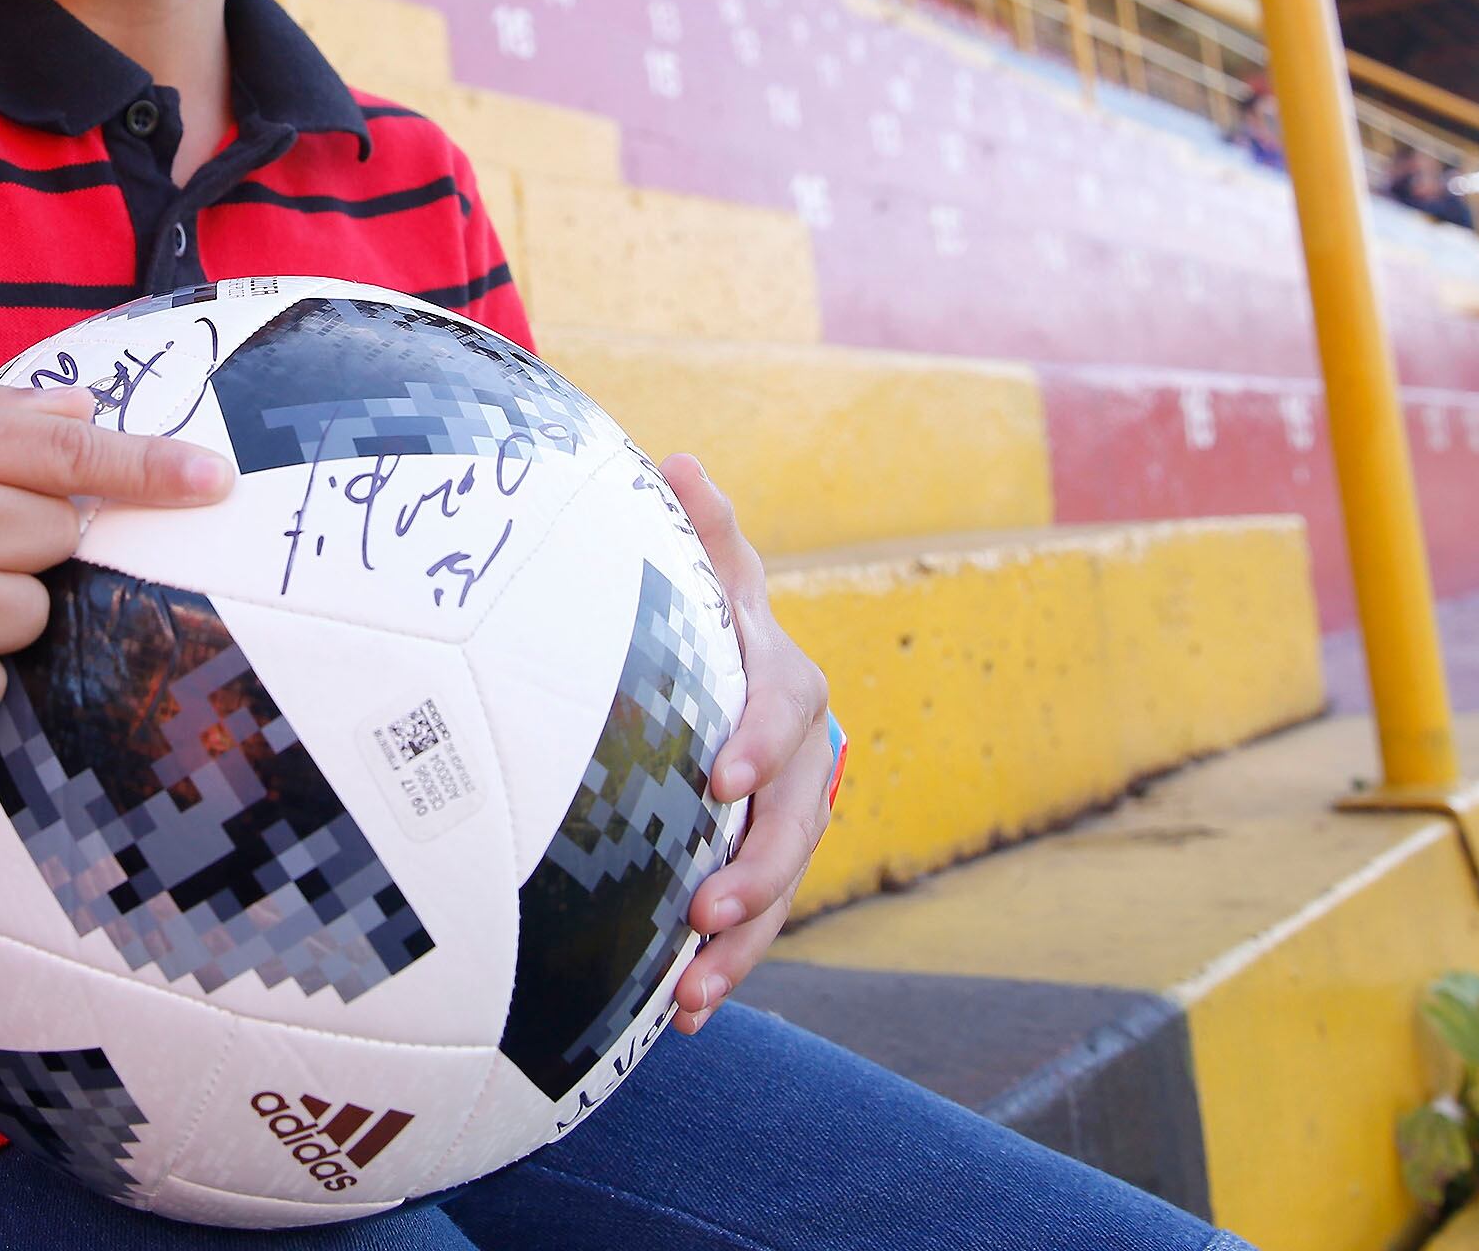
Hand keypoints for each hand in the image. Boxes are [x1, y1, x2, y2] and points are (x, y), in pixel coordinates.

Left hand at [662, 452, 835, 1034]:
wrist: (727, 669)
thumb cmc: (703, 615)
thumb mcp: (705, 571)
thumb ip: (698, 530)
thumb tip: (680, 461)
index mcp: (778, 676)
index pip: (783, 705)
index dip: (760, 739)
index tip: (722, 778)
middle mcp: (796, 750)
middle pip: (798, 815)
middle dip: (758, 867)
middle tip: (705, 906)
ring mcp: (786, 811)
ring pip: (782, 881)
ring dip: (745, 939)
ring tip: (691, 991)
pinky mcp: (759, 860)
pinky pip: (757, 919)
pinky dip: (728, 965)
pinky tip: (681, 1016)